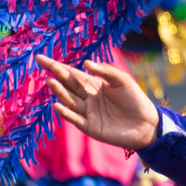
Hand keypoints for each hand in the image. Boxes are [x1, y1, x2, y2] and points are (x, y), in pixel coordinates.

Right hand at [35, 55, 159, 150]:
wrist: (146, 123)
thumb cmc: (135, 99)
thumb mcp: (122, 81)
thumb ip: (106, 71)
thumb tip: (86, 63)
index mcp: (94, 85)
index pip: (72, 73)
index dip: (57, 66)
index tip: (40, 58)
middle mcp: (87, 98)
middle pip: (69, 85)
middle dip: (57, 76)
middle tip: (46, 67)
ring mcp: (87, 112)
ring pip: (70, 101)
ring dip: (60, 92)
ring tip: (50, 81)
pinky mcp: (90, 126)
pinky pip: (75, 119)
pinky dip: (66, 113)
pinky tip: (57, 105)